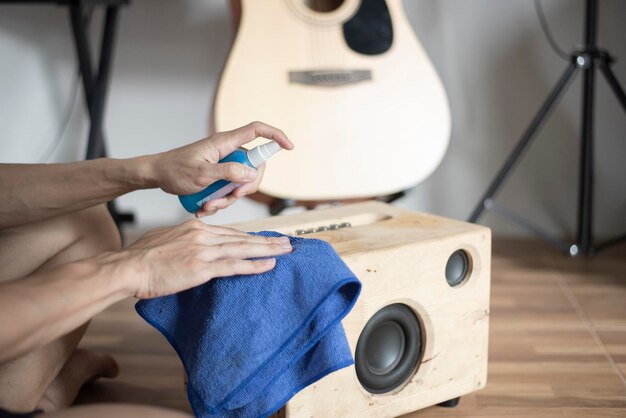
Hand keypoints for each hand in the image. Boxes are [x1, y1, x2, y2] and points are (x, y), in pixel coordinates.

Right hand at [115, 219, 291, 298]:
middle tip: (286, 241)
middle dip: (266, 240)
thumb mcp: (165, 240)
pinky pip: (234, 266)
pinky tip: (269, 265)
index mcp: (194, 227)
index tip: (263, 238)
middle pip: (242, 237)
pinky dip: (254, 265)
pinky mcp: (202, 267)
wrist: (127, 266)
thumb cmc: (140, 256)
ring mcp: (204, 250)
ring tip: (286, 250)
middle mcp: (203, 235)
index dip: (248, 236)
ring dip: (267, 250)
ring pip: (243, 248)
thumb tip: (189, 247)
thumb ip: (182, 241)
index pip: (229, 232)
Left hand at [150, 121, 292, 215]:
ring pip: (242, 182)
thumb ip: (228, 173)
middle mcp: (228, 151)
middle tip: (229, 199)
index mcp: (224, 143)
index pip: (257, 131)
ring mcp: (224, 162)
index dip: (276, 136)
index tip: (289, 147)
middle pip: (255, 166)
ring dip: (229, 199)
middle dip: (246, 187)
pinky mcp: (220, 174)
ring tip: (208, 206)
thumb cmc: (174, 170)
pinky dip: (221, 200)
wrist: (156, 175)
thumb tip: (253, 174)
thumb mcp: (201, 175)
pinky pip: (230, 188)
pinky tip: (206, 207)